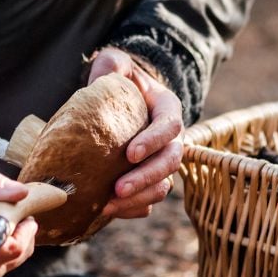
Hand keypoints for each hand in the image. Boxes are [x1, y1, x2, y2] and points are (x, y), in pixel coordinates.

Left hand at [88, 46, 183, 218]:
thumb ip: (112, 64)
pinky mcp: (147, 181)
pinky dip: (132, 209)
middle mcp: (171, 140)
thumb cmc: (119, 81)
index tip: (130, 153)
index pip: (170, 126)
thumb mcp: (115, 65)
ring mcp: (160, 162)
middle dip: (146, 178)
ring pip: (162, 186)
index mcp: (168, 110)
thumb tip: (106, 72)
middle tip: (118, 189)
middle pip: (170, 162)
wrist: (119, 101)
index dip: (154, 141)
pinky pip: (148, 201)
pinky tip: (108, 212)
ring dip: (138, 198)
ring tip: (107, 206)